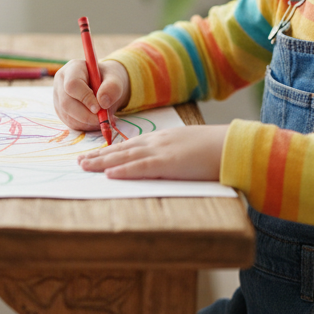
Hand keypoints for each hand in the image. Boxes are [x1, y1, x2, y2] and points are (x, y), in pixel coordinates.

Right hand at [53, 59, 129, 132]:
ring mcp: (58, 98)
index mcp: (72, 69)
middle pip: (66, 103)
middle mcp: (61, 82)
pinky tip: (94, 119)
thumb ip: (112, 87)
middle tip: (102, 119)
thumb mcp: (115, 79)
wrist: (104, 86)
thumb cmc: (108, 79)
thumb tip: (103, 103)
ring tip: (102, 117)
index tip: (99, 108)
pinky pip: (70, 123)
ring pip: (68, 116)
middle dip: (86, 115)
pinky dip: (85, 125)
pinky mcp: (61, 111)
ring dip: (87, 122)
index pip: (72, 85)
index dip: (85, 98)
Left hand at [77, 125, 227, 180]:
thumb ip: (174, 155)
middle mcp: (158, 142)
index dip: (111, 150)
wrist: (233, 145)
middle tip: (80, 161)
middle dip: (100, 156)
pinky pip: (142, 167)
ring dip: (103, 162)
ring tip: (85, 166)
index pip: (131, 144)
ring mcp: (162, 151)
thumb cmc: (216, 150)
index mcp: (163, 139)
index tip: (95, 154)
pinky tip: (109, 174)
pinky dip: (124, 170)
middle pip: (122, 149)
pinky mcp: (169, 163)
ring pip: (125, 156)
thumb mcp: (189, 149)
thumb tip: (165, 164)